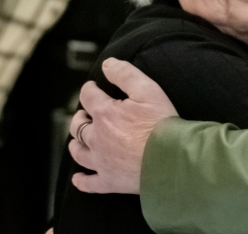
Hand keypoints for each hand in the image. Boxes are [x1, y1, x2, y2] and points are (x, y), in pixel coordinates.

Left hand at [69, 58, 177, 193]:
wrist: (170, 158)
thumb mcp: (148, 90)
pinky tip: (79, 178)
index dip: (90, 89)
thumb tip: (107, 64)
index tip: (93, 87)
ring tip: (79, 140)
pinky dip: (82, 180)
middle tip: (86, 114)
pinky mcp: (109, 181)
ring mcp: (101, 162)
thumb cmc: (161, 124)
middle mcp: (97, 138)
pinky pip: (89, 183)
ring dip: (77, 143)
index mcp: (105, 114)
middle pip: (78, 126)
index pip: (88, 96)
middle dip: (80, 117)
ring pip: (79, 152)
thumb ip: (126, 74)